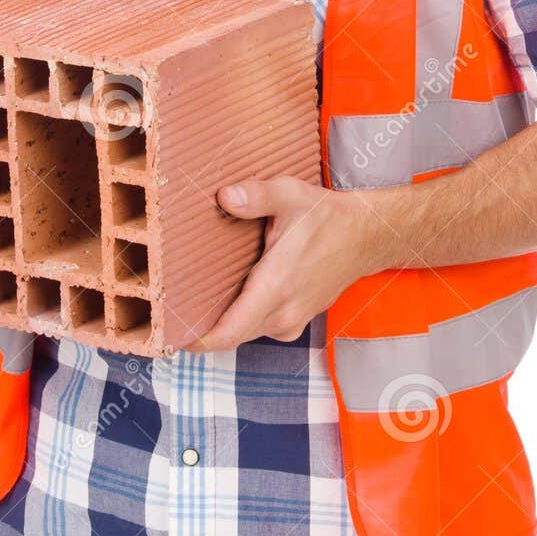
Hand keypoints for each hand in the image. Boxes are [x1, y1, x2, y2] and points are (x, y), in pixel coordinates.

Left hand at [184, 175, 397, 351]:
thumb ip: (256, 196)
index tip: (170, 335)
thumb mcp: (291, 195)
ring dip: (222, 324)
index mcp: (276, 287)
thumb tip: (225, 197)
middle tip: (169, 312)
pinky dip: (241, 320)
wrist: (367, 237)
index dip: (197, 340)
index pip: (229, 332)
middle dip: (201, 329)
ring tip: (192, 304)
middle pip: (231, 336)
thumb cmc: (327, 217)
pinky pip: (260, 327)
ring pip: (245, 332)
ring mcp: (292, 320)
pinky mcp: (296, 319)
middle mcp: (283, 312)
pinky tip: (228, 298)